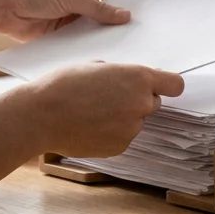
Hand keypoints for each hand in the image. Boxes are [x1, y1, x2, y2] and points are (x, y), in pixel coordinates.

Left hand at [0, 0, 131, 40]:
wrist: (1, 6)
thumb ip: (98, 9)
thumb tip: (125, 15)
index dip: (126, 5)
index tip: (143, 18)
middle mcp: (80, 0)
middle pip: (105, 14)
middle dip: (117, 24)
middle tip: (138, 37)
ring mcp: (70, 18)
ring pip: (93, 29)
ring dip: (102, 37)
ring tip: (124, 49)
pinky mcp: (61, 34)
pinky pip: (79, 40)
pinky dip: (87, 46)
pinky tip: (101, 55)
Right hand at [16, 63, 184, 157]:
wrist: (39, 116)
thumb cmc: (62, 85)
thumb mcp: (97, 67)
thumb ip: (122, 75)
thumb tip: (132, 81)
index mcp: (138, 78)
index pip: (175, 85)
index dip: (166, 86)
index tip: (160, 87)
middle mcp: (141, 104)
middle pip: (153, 103)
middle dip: (137, 101)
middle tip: (109, 99)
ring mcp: (132, 128)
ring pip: (135, 122)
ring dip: (122, 118)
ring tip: (92, 114)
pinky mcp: (120, 146)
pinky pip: (122, 137)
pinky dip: (111, 134)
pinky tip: (89, 127)